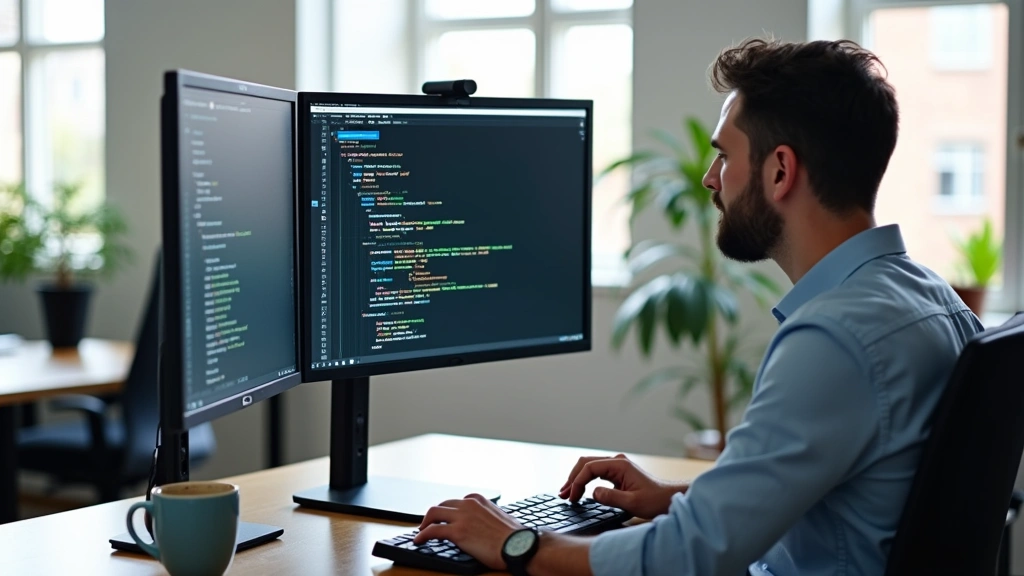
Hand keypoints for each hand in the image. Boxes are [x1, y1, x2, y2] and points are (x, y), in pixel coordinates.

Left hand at [414, 493, 523, 569]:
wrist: (518, 546)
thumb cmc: (513, 537)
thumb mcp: (500, 517)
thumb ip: (487, 516)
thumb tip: (482, 524)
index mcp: (478, 500)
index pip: (455, 502)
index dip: (446, 511)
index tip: (442, 518)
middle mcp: (469, 504)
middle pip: (441, 505)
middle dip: (433, 515)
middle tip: (428, 525)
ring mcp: (462, 517)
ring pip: (433, 513)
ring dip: (425, 523)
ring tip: (421, 532)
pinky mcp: (457, 531)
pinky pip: (432, 530)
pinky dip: (422, 535)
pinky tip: (418, 540)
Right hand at [558, 454, 687, 518]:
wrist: (669, 498)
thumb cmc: (655, 500)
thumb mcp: (633, 502)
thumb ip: (612, 497)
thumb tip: (593, 492)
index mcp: (619, 465)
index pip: (590, 468)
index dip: (578, 482)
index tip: (572, 497)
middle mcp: (616, 462)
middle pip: (586, 463)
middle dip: (572, 478)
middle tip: (563, 494)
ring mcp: (616, 466)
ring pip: (589, 467)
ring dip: (576, 479)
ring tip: (566, 493)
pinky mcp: (617, 473)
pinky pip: (595, 472)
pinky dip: (585, 480)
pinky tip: (578, 490)